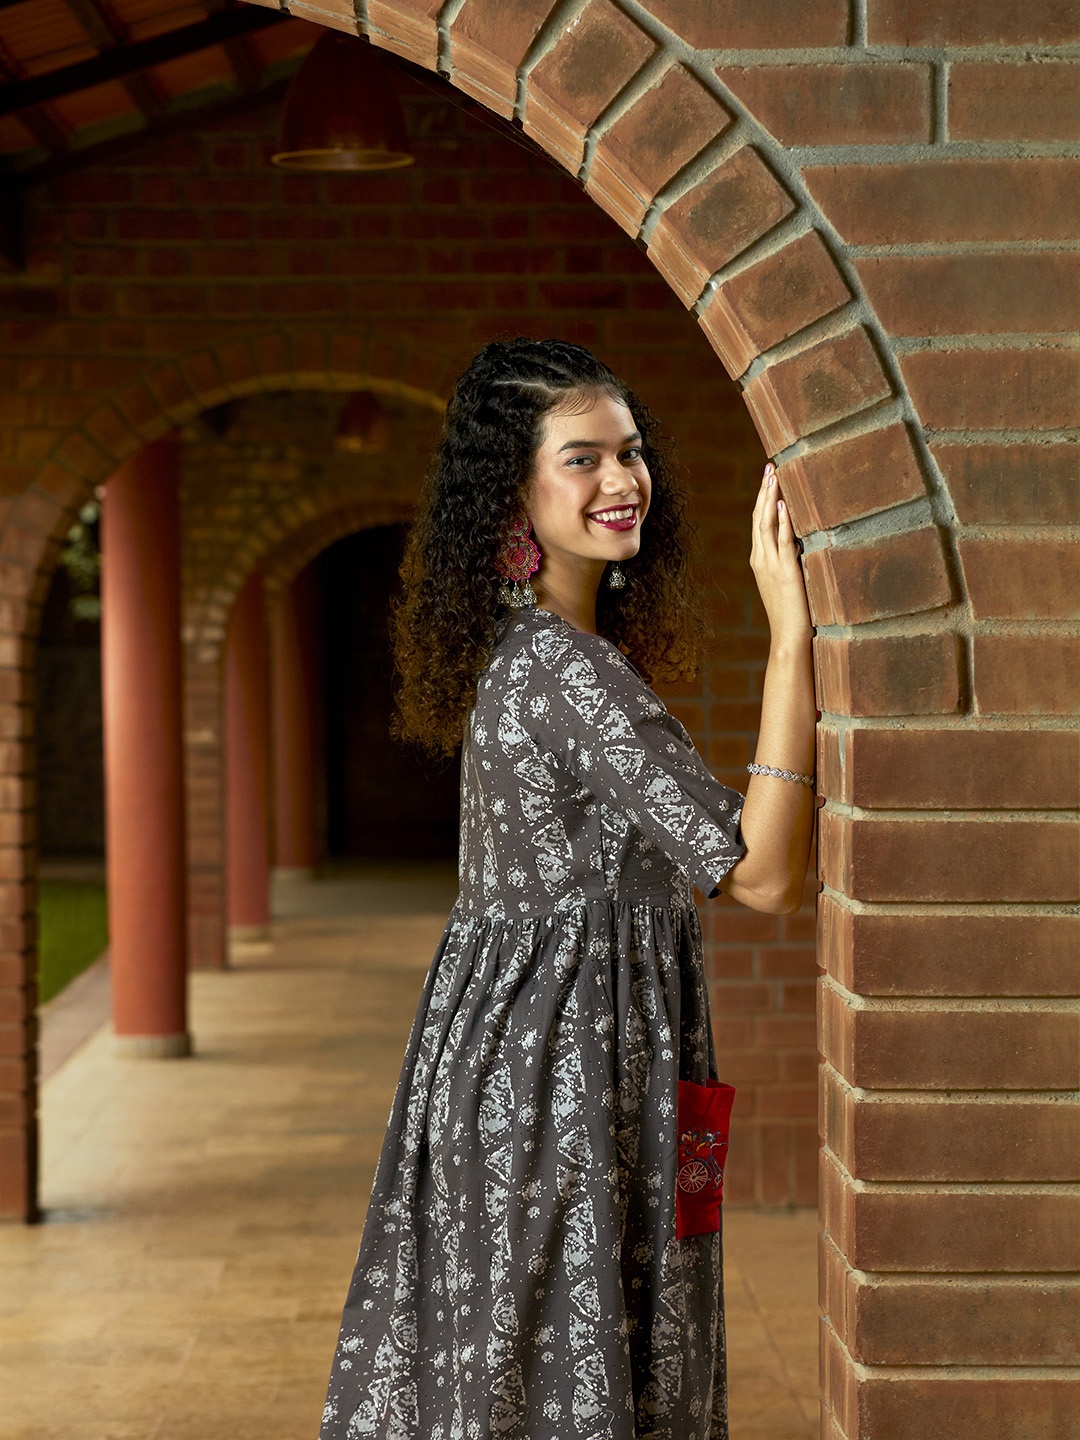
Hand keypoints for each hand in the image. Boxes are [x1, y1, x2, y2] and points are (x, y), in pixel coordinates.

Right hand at [750, 463, 812, 651]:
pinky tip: (783, 504)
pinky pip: (782, 540)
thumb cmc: (792, 612)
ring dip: (770, 498)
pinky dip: (781, 521)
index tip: (769, 477)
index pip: (758, 523)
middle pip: (758, 517)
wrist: (789, 636)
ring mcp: (770, 564)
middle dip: (764, 490)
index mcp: (759, 560)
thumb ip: (788, 560)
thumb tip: (800, 542)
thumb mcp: (786, 581)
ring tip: (774, 475)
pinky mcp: (785, 571)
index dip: (762, 498)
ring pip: (765, 524)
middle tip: (770, 466)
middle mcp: (760, 559)